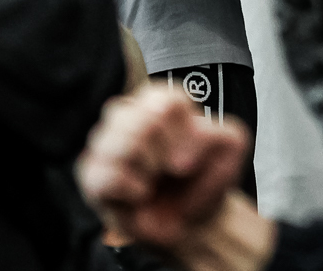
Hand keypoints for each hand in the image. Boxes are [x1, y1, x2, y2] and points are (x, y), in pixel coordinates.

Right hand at [77, 86, 265, 264]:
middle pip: (142, 121)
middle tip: (172, 173)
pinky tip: (139, 195)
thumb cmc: (204, 179)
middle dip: (164, 155)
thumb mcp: (232, 148)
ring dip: (146, 171)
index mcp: (162, 103)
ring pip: (119, 143)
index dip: (181, 135)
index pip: (164, 100)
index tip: (189, 162)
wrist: (191, 223)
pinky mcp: (90, 174)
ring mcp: (107, 143)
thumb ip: (224, 133)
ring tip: (153, 183)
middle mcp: (130, 117)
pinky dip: (129, 189)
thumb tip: (180, 160)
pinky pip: (103, 174)